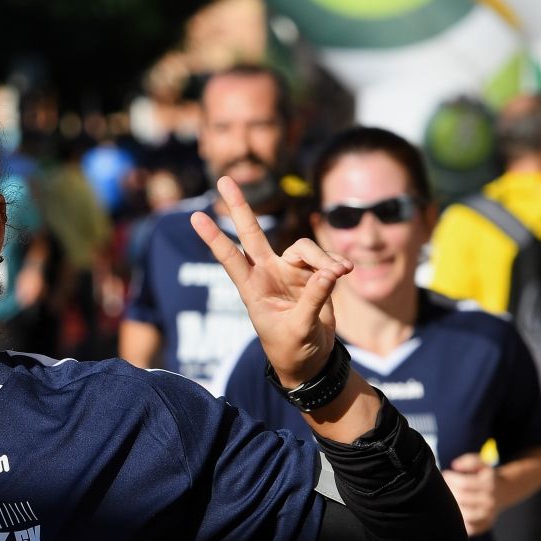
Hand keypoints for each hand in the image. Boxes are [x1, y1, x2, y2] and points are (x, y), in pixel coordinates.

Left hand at [191, 176, 352, 386]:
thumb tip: (330, 272)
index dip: (214, 238)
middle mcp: (267, 274)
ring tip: (340, 274)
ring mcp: (289, 272)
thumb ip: (313, 299)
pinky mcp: (312, 274)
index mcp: (253, 290)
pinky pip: (324, 260)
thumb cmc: (293, 350)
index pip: (230, 258)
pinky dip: (335, 264)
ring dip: (323, 258)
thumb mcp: (299, 329)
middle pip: (252, 233)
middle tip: (224, 179)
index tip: (195, 216)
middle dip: (240, 206)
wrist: (311, 361)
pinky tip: (345, 272)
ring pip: (303, 248)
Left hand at [442, 452, 497, 535]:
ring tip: (449, 499)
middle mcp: (491, 501)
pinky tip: (455, 512)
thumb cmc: (485, 476)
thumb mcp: (481, 464)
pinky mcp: (485, 525)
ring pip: (465, 515)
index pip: (465, 484)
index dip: (451, 479)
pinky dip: (460, 522)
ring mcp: (489, 514)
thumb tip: (455, 465)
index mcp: (490, 485)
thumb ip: (469, 461)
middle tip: (444, 487)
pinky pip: (470, 528)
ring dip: (452, 507)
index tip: (446, 474)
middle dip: (449, 491)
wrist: (504, 491)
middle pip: (462, 499)